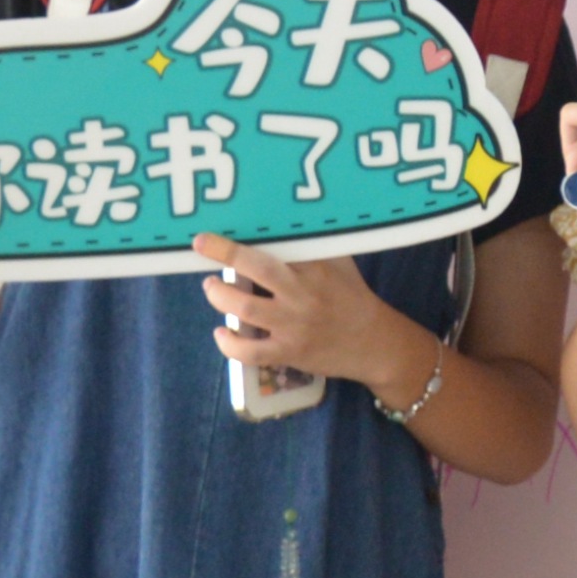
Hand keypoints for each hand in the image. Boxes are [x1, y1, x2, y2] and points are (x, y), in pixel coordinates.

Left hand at [192, 236, 419, 387]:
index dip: (241, 239)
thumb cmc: (352, 297)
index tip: (211, 233)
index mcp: (314, 268)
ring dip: (220, 296)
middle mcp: (301, 294)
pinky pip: (250, 352)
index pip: (275, 245)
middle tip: (202, 248)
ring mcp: (293, 326)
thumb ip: (312, 247)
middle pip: (255, 270)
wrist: (374, 343)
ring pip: (245, 309)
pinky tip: (221, 332)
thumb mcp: (340, 264)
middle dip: (224, 256)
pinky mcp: (288, 352)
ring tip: (213, 289)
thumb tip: (281, 225)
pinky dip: (229, 343)